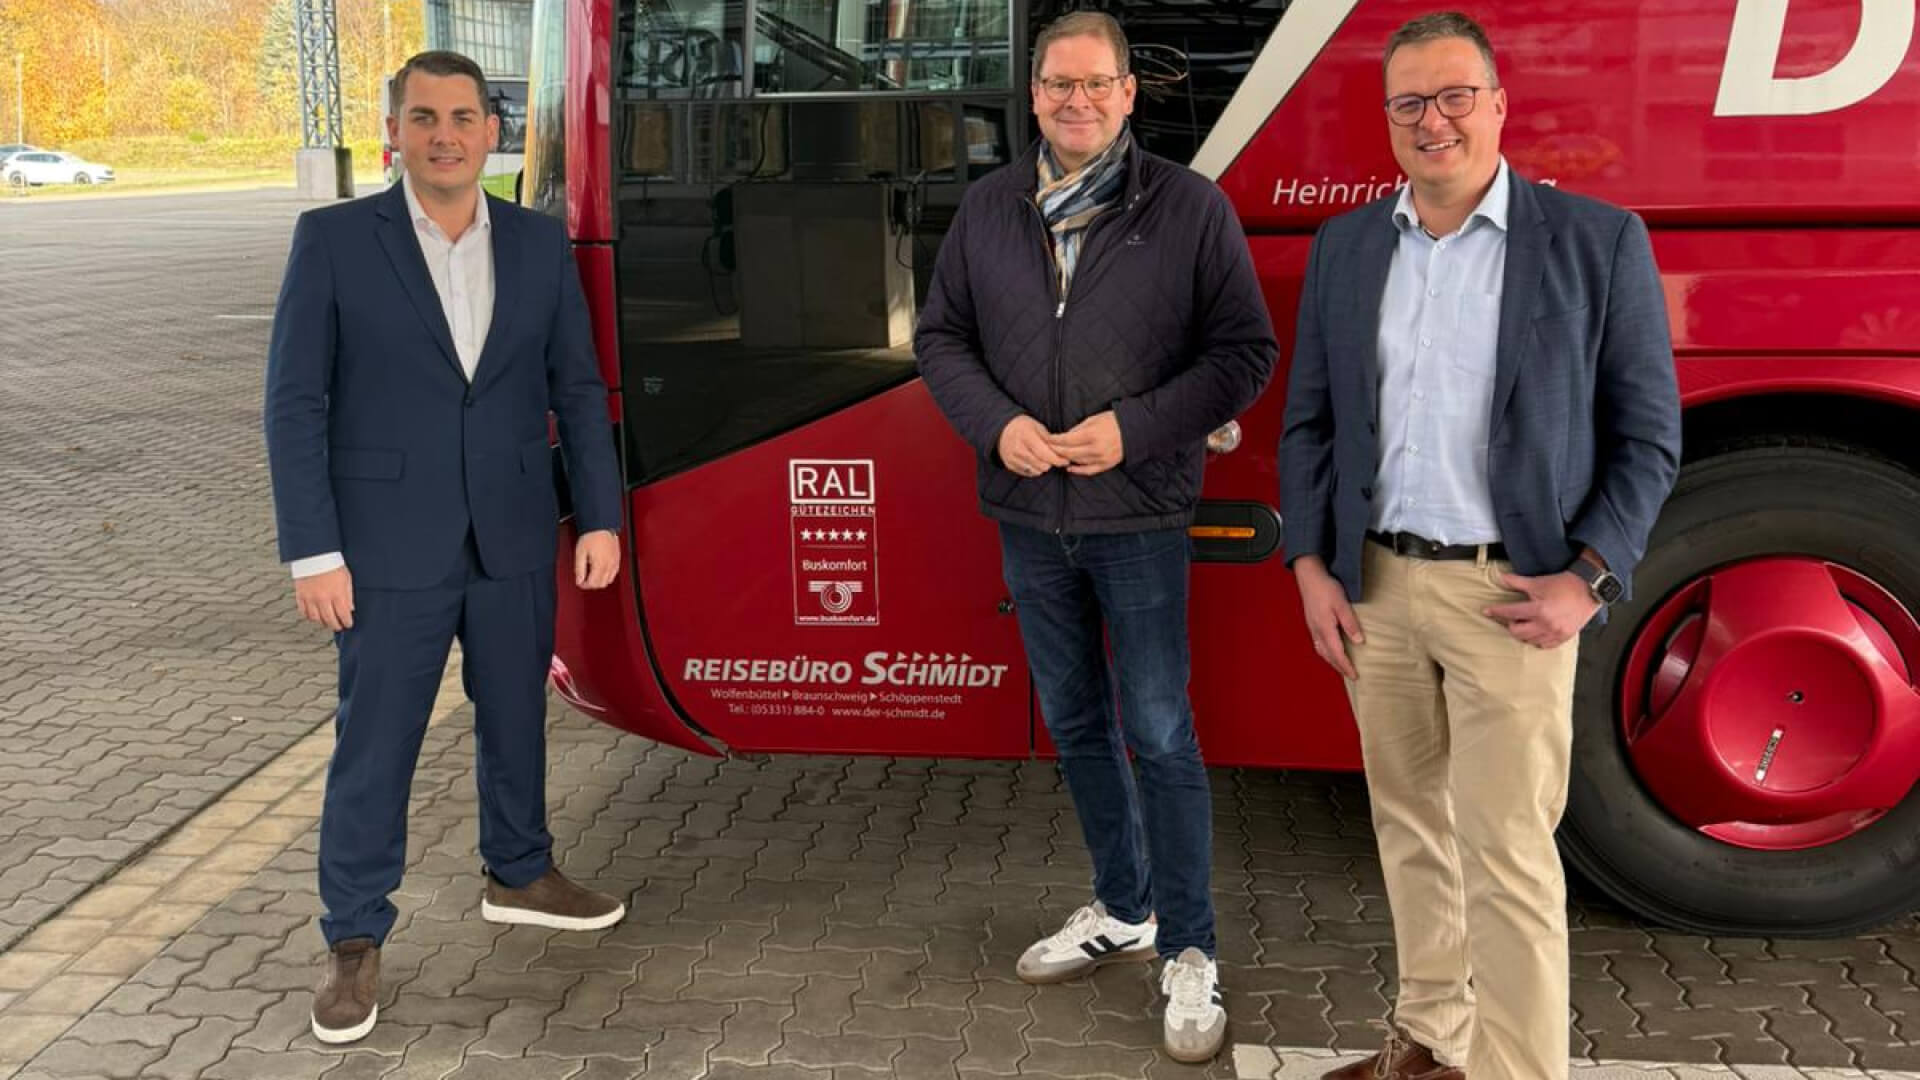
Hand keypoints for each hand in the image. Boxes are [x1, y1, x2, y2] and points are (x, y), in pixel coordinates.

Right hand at [294, 567, 353, 631]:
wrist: (315, 555)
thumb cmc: (333, 564)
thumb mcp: (346, 578)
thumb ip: (348, 595)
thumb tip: (350, 609)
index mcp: (337, 594)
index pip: (343, 615)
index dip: (346, 622)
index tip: (348, 624)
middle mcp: (323, 598)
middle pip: (329, 620)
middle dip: (336, 625)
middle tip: (338, 626)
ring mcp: (310, 598)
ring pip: (316, 618)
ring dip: (322, 622)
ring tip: (327, 622)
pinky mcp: (300, 595)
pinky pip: (304, 612)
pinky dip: (309, 616)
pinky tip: (315, 616)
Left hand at [575, 529, 620, 589]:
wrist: (601, 525)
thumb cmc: (591, 536)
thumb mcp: (580, 553)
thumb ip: (579, 569)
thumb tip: (579, 580)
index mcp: (600, 565)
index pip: (593, 583)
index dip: (584, 585)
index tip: (580, 582)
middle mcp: (609, 565)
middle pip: (601, 584)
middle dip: (592, 584)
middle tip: (585, 579)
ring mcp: (615, 562)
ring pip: (609, 580)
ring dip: (600, 580)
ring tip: (592, 574)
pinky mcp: (617, 559)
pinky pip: (614, 573)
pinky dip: (608, 575)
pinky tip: (601, 570)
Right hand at [997, 415, 1070, 477]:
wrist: (1004, 430)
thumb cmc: (1025, 427)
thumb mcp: (1038, 427)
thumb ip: (1049, 440)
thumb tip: (1063, 452)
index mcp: (1026, 436)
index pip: (1045, 454)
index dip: (1058, 460)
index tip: (1066, 461)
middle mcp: (1017, 448)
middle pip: (1042, 465)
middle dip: (1051, 463)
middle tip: (1054, 458)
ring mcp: (1012, 458)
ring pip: (1036, 471)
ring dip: (1043, 467)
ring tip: (1044, 459)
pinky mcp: (1010, 465)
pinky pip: (1028, 473)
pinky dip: (1034, 469)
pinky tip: (1035, 461)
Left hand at [1050, 411, 1124, 475]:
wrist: (1133, 431)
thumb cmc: (1113, 421)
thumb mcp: (1093, 419)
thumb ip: (1077, 429)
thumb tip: (1063, 437)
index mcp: (1091, 434)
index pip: (1066, 440)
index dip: (1054, 440)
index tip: (1047, 439)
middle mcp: (1095, 449)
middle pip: (1068, 452)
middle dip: (1056, 450)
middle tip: (1048, 448)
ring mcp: (1101, 459)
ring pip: (1076, 461)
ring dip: (1065, 458)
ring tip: (1057, 455)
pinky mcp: (1106, 465)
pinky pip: (1088, 471)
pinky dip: (1077, 470)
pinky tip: (1069, 467)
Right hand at [1293, 556, 1362, 678]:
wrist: (1309, 577)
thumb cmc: (1326, 588)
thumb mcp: (1342, 605)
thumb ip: (1350, 624)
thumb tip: (1358, 642)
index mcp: (1325, 629)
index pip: (1337, 654)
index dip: (1346, 666)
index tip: (1355, 676)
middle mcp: (1317, 632)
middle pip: (1328, 656)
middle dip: (1339, 667)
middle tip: (1351, 675)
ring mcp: (1312, 628)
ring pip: (1322, 651)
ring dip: (1332, 661)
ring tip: (1341, 666)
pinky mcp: (1311, 623)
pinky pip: (1318, 644)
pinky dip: (1326, 652)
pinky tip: (1330, 650)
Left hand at [1485, 571, 1599, 647]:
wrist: (1588, 589)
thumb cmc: (1563, 584)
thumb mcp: (1538, 582)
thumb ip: (1517, 582)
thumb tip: (1500, 578)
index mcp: (1539, 610)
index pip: (1511, 613)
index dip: (1496, 611)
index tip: (1487, 611)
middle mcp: (1546, 624)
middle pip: (1518, 632)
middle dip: (1511, 625)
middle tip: (1512, 618)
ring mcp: (1556, 633)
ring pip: (1530, 640)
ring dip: (1523, 633)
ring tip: (1524, 624)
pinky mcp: (1564, 637)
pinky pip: (1545, 645)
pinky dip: (1537, 640)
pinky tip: (1536, 632)